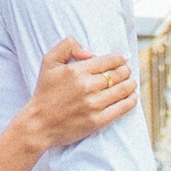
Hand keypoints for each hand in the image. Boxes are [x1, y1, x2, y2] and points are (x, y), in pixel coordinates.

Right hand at [24, 38, 140, 155]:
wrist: (39, 124)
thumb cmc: (44, 92)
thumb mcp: (48, 61)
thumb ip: (67, 46)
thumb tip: (90, 52)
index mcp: (77, 70)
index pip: (110, 61)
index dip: (120, 59)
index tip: (123, 59)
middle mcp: (87, 86)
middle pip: (119, 74)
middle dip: (126, 70)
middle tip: (127, 71)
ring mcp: (94, 105)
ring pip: (123, 90)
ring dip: (131, 84)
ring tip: (131, 82)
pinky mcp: (98, 121)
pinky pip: (122, 108)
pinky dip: (131, 100)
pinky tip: (132, 97)